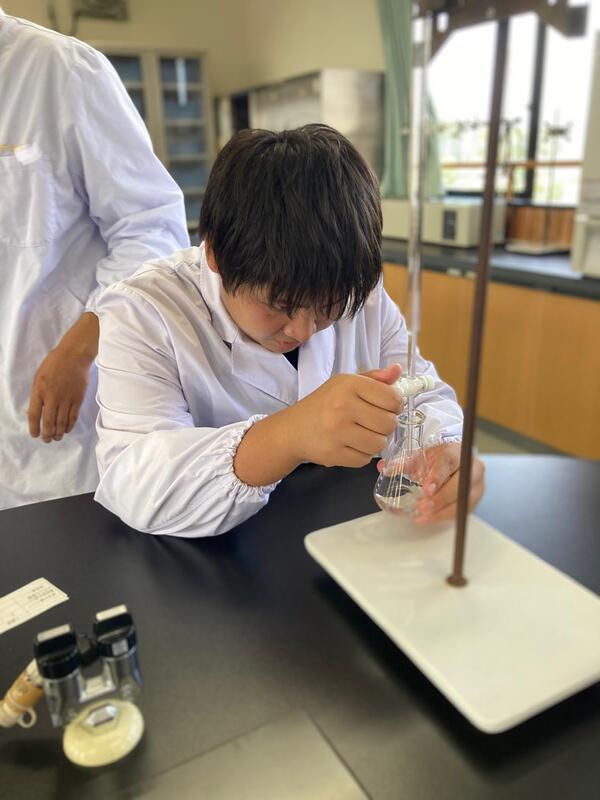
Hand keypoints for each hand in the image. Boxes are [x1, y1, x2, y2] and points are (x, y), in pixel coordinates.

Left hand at [27, 313, 98, 442]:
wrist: (74, 356)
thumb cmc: (54, 364)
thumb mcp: (38, 377)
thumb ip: (36, 394)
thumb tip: (34, 412)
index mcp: (39, 391)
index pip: (34, 415)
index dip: (34, 428)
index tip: (35, 435)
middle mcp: (52, 397)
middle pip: (49, 422)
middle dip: (47, 434)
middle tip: (47, 440)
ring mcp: (66, 399)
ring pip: (62, 422)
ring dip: (58, 432)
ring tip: (56, 438)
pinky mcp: (78, 399)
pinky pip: (73, 416)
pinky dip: (69, 425)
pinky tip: (67, 430)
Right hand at [286, 364, 403, 467]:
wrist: (293, 430)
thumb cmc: (324, 404)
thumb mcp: (345, 384)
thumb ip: (374, 379)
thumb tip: (398, 370)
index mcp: (349, 385)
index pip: (392, 398)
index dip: (395, 405)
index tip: (386, 407)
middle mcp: (343, 406)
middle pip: (389, 423)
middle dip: (385, 425)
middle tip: (372, 422)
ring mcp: (337, 432)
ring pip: (380, 444)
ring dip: (375, 441)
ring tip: (362, 434)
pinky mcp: (334, 454)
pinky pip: (365, 459)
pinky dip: (362, 455)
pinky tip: (351, 445)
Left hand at [413, 442, 484, 523]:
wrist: (457, 461)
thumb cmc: (439, 459)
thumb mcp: (424, 457)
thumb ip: (406, 463)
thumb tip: (386, 468)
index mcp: (456, 453)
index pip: (448, 463)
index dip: (438, 477)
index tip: (426, 489)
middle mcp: (471, 468)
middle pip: (460, 485)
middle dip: (441, 498)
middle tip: (423, 506)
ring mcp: (476, 485)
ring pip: (463, 501)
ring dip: (442, 511)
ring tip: (423, 516)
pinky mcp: (475, 499)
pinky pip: (462, 511)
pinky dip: (444, 517)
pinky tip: (429, 519)